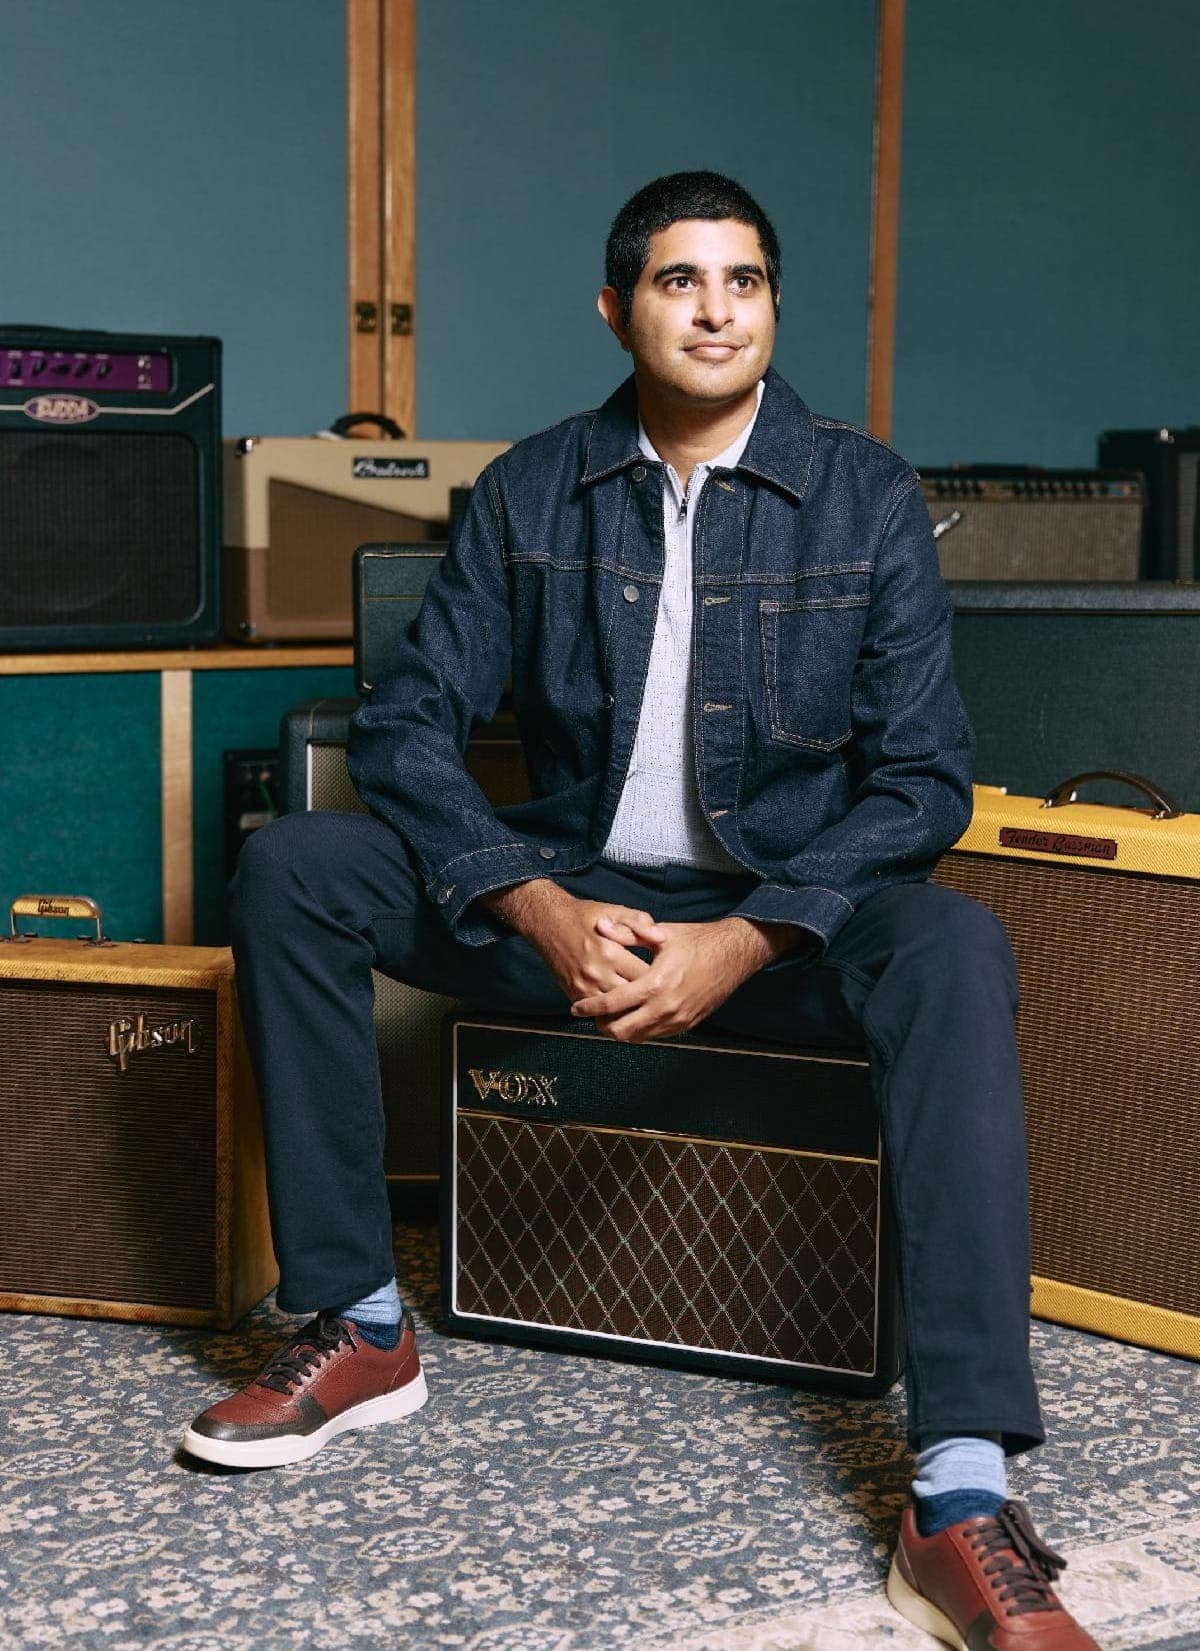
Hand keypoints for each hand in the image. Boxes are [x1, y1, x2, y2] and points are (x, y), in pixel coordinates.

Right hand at [478, 879, 666, 1000]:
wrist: (548, 922)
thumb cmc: (584, 915)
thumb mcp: (615, 911)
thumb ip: (640, 923)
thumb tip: (661, 938)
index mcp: (610, 952)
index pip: (644, 977)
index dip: (661, 979)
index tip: (671, 980)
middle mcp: (596, 973)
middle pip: (632, 997)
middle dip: (649, 998)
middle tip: (664, 998)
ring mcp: (583, 986)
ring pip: (615, 1010)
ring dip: (631, 1010)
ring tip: (648, 1008)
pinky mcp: (574, 993)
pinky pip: (597, 1013)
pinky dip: (612, 1013)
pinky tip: (625, 1010)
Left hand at [571, 914, 793, 1041]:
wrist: (734, 954)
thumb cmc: (697, 941)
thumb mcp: (660, 934)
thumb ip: (626, 933)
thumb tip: (599, 926)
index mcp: (655, 983)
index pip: (612, 1004)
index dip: (589, 1008)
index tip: (576, 1008)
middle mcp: (666, 1007)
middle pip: (621, 1031)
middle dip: (602, 1025)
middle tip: (593, 1015)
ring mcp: (679, 1019)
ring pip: (639, 1037)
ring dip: (622, 1029)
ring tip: (611, 1016)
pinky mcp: (688, 1024)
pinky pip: (657, 1035)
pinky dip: (641, 1029)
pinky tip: (635, 1015)